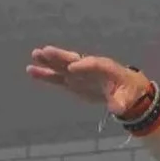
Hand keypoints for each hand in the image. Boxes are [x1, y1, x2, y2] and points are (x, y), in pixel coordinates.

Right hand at [27, 46, 150, 114]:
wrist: (124, 90)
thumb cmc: (128, 90)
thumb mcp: (127, 97)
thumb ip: (120, 102)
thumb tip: (117, 109)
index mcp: (106, 68)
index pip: (94, 64)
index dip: (84, 66)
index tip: (72, 68)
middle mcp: (89, 67)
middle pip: (74, 59)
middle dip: (61, 56)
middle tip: (46, 51)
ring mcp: (79, 73)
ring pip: (62, 66)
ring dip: (49, 61)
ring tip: (35, 55)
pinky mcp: (72, 82)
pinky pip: (57, 77)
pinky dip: (45, 74)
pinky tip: (31, 70)